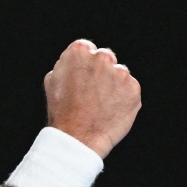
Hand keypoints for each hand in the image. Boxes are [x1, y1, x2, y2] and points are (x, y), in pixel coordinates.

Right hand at [44, 39, 141, 158]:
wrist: (77, 137)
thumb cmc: (62, 111)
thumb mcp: (52, 80)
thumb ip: (67, 64)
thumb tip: (77, 62)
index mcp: (80, 51)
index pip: (88, 49)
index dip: (84, 66)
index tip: (82, 79)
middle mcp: (102, 57)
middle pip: (105, 59)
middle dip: (101, 72)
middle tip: (92, 93)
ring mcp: (120, 73)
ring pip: (119, 74)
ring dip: (113, 86)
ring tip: (100, 105)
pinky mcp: (133, 88)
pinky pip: (129, 89)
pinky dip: (123, 98)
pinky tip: (110, 110)